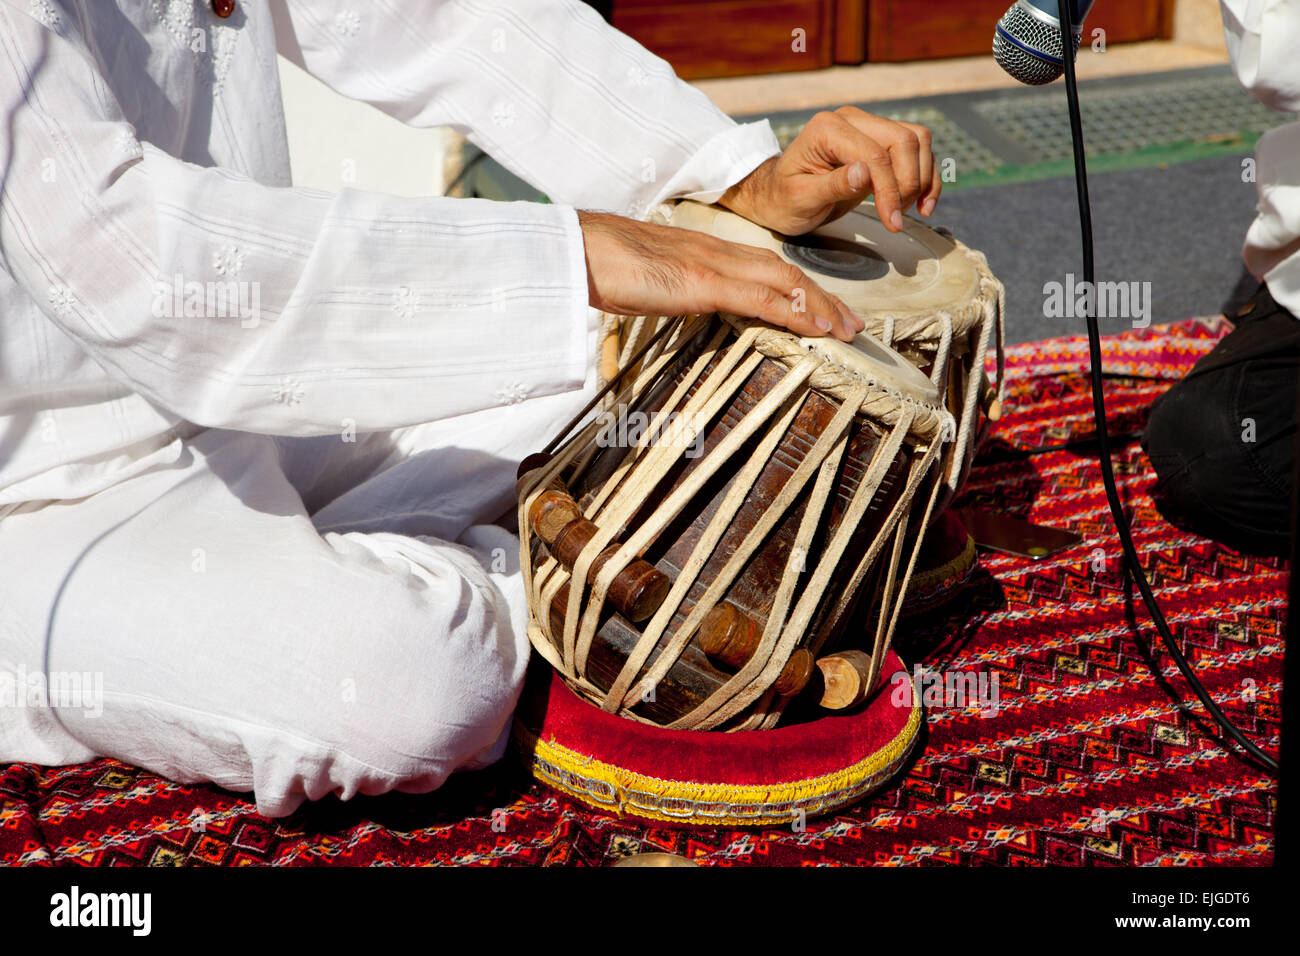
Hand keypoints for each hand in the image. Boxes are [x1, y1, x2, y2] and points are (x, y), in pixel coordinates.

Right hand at [577, 210, 863, 341]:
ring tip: (847, 330)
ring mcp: (712, 265)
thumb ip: (674, 289)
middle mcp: (718, 252)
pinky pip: (760, 298)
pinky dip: (794, 312)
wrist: (577, 249)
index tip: (825, 310)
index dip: (800, 288)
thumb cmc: (601, 266)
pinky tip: (817, 328)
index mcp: (706, 252)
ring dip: (821, 306)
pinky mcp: (702, 281)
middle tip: (854, 324)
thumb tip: (682, 302)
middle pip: (786, 272)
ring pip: (783, 281)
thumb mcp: (648, 280)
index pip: (766, 268)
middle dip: (824, 298)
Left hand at [718, 106, 941, 235]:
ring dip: (922, 177)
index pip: (874, 155)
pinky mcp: (878, 141)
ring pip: (916, 140)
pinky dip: (925, 175)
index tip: (892, 222)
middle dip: (908, 183)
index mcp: (827, 129)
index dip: (889, 190)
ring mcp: (866, 127)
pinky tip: (923, 204)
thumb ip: (831, 185)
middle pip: (903, 140)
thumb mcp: (800, 199)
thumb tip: (864, 174)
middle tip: (896, 217)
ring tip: (910, 211)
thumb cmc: (782, 199)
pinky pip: (915, 149)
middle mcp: (850, 120)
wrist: (777, 196)